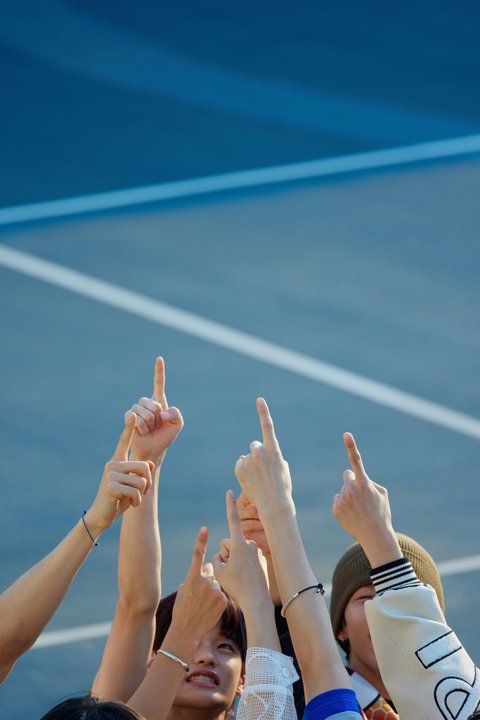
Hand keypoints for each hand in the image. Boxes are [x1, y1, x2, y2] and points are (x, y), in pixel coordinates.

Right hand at [85, 414, 152, 534]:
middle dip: (147, 483)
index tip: (132, 414)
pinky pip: (135, 491)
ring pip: (141, 481)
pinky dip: (137, 501)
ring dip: (142, 494)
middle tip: (141, 493)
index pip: (124, 442)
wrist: (101, 515)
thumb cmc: (118, 499)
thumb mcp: (131, 484)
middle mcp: (113, 464)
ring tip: (134, 499)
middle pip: (144, 467)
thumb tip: (149, 465)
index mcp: (117, 460)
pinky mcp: (111, 485)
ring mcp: (111, 474)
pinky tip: (130, 504)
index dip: (128, 428)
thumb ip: (138, 473)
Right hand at [126, 357, 182, 464]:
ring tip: (149, 430)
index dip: (159, 371)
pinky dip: (142, 427)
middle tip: (157, 426)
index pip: (158, 383)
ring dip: (149, 424)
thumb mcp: (177, 424)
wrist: (153, 449)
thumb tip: (162, 412)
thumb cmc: (165, 436)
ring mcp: (136, 409)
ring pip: (144, 412)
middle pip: (153, 404)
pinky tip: (142, 432)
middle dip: (157, 418)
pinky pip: (135, 418)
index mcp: (159, 401)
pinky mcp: (128, 416)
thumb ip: (175, 414)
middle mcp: (147, 403)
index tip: (159, 358)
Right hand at [172, 527, 227, 641]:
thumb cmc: (182, 610)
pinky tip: (211, 609)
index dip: (201, 540)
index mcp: (192, 576)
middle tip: (200, 594)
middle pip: (211, 571)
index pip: (198, 554)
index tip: (205, 528)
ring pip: (218, 583)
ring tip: (204, 605)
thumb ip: (194, 577)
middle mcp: (205, 580)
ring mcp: (216, 589)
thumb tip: (204, 571)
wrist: (187, 631)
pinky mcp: (224, 598)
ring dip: (213, 590)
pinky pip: (223, 593)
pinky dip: (218, 599)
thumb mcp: (183, 589)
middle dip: (208, 577)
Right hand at [212, 491, 269, 611]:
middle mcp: (250, 544)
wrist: (257, 601)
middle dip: (226, 554)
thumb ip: (215, 557)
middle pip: (230, 543)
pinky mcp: (261, 559)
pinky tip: (247, 578)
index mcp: (240, 544)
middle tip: (230, 572)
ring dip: (235, 561)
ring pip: (238, 552)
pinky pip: (246, 559)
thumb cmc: (237, 587)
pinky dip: (243, 566)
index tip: (230, 491)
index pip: (232, 519)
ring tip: (239, 577)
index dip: (229, 505)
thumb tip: (222, 554)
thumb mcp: (218, 571)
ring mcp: (257, 551)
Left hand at [234, 398, 293, 517]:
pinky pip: (240, 465)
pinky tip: (251, 481)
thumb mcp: (282, 468)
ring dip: (251, 465)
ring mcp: (249, 460)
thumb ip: (270, 455)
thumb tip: (250, 453)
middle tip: (263, 468)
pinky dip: (244, 472)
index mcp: (274, 449)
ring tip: (259, 479)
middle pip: (254, 445)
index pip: (268, 426)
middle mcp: (260, 452)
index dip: (263, 412)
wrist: (274, 505)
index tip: (259, 399)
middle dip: (257, 453)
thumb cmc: (282, 487)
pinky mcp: (240, 469)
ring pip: (247, 458)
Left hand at [332, 433, 399, 561]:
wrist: (375, 537)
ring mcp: (342, 499)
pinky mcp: (336, 509)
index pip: (356, 461)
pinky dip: (343, 505)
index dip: (351, 446)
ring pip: (343, 489)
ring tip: (359, 509)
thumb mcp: (382, 493)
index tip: (346, 434)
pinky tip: (352, 514)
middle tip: (361, 495)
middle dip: (352, 481)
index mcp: (364, 484)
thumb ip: (368, 480)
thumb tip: (354, 477)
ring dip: (349, 495)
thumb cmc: (381, 513)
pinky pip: (338, 499)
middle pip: (347, 475)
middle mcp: (351, 490)